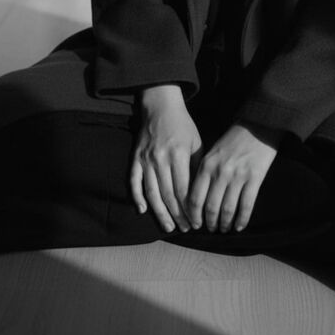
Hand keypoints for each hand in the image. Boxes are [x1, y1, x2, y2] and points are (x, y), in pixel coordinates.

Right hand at [131, 85, 203, 233]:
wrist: (160, 106)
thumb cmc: (182, 125)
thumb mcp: (196, 141)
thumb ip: (197, 166)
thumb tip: (200, 192)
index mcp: (178, 154)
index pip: (184, 189)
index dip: (190, 208)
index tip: (197, 221)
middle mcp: (160, 159)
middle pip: (168, 195)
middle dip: (178, 215)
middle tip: (186, 228)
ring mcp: (146, 159)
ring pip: (152, 193)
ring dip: (160, 212)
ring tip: (168, 226)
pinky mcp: (135, 158)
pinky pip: (134, 181)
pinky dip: (137, 197)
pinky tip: (142, 210)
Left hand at [187, 122, 280, 233]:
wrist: (258, 124)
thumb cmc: (234, 138)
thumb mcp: (213, 151)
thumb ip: (205, 172)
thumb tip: (197, 197)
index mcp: (207, 165)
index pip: (194, 197)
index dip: (193, 215)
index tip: (194, 224)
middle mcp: (220, 172)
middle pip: (210, 207)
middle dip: (209, 222)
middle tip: (210, 229)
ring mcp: (238, 176)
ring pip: (228, 209)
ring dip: (225, 223)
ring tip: (224, 229)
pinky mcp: (254, 178)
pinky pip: (246, 206)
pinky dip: (242, 220)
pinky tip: (239, 226)